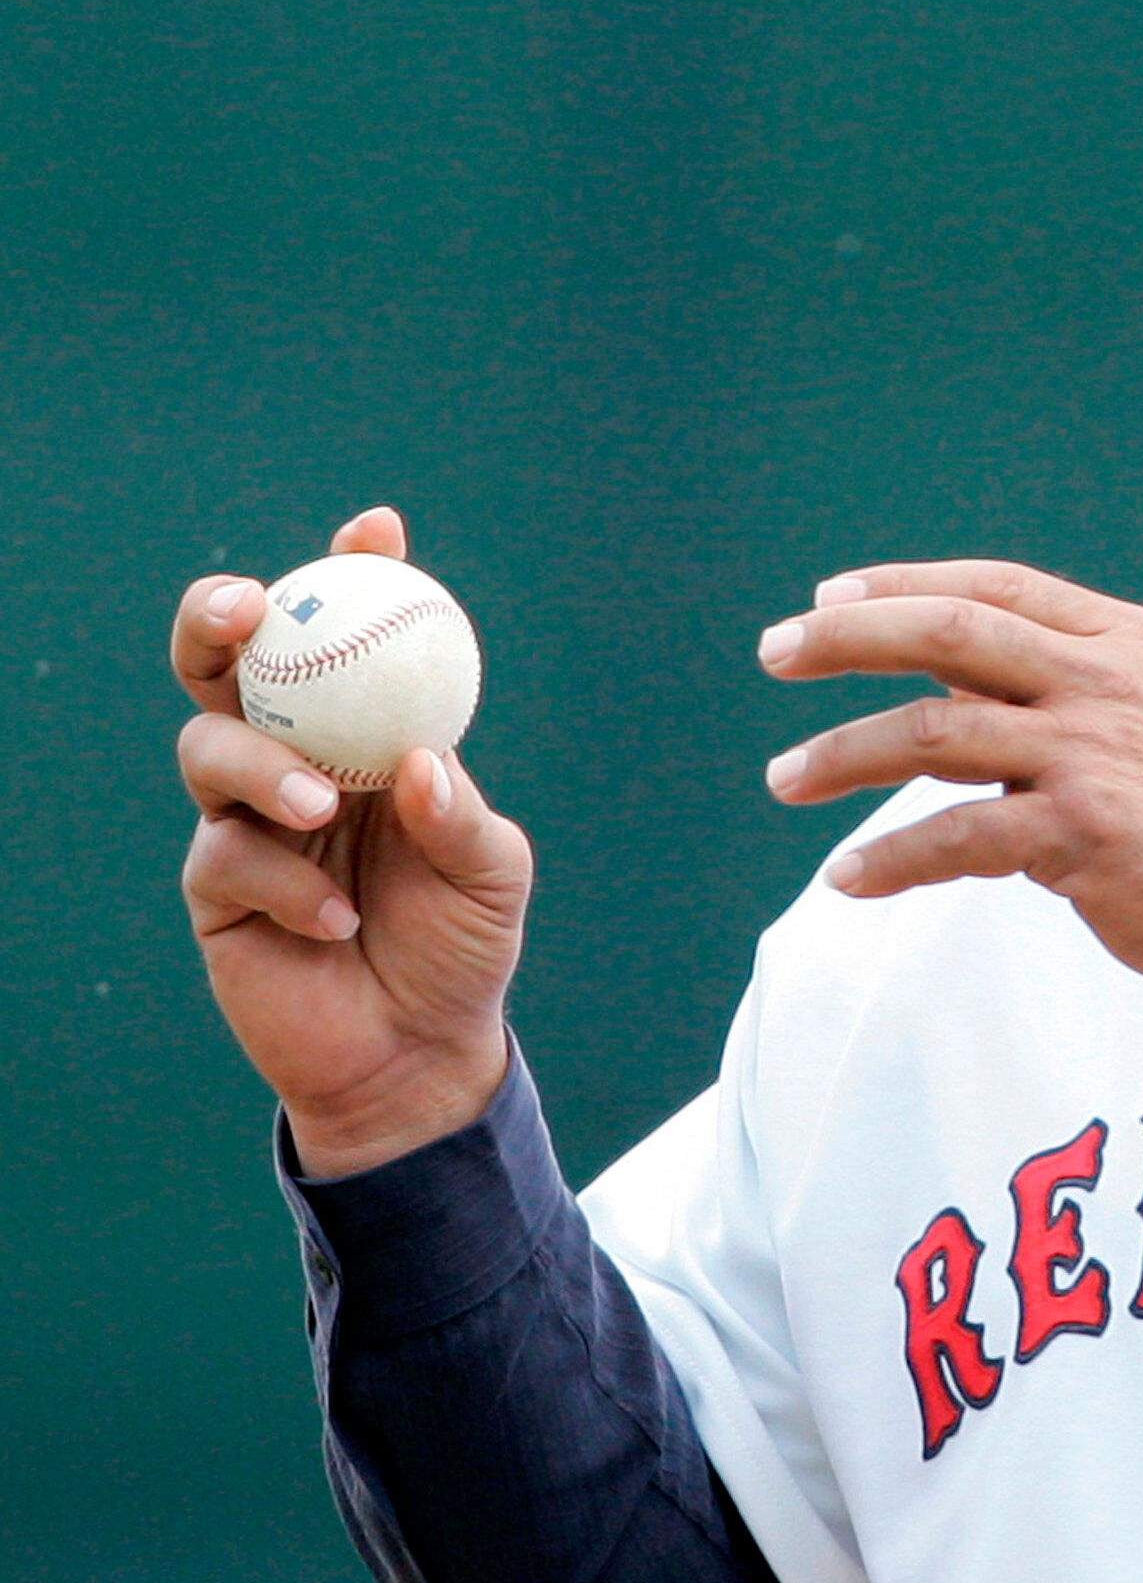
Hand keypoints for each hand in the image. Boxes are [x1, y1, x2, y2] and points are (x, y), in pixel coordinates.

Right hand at [173, 507, 531, 1175]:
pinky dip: (288, 881)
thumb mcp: (492, 872)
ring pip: (209, 746)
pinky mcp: (214, 885)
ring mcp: (246, 819)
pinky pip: (224, 853)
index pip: (354, 639)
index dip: (353, 574)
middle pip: (230, 664)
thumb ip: (461, 813)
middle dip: (222, 616)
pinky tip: (337, 919)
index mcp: (371, 734)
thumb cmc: (462, 944)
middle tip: (249, 606)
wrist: (419, 1051)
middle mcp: (300, 760)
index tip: (376, 531)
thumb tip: (418, 761)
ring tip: (321, 806)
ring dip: (262, 762)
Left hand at [757, 560, 1142, 1006]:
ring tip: (784, 780)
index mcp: (1119, 641)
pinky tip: (849, 878)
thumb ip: (1052, 690)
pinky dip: (891, 859)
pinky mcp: (1079, 832)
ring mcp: (1089, 753)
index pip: (995, 586)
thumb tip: (940, 676)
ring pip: (933, 730)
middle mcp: (1101, 681)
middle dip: (848, 635)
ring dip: (841, 755)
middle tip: (774, 651)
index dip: (905, 583)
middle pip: (949, 632)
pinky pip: (954, 836)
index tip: (831, 594)